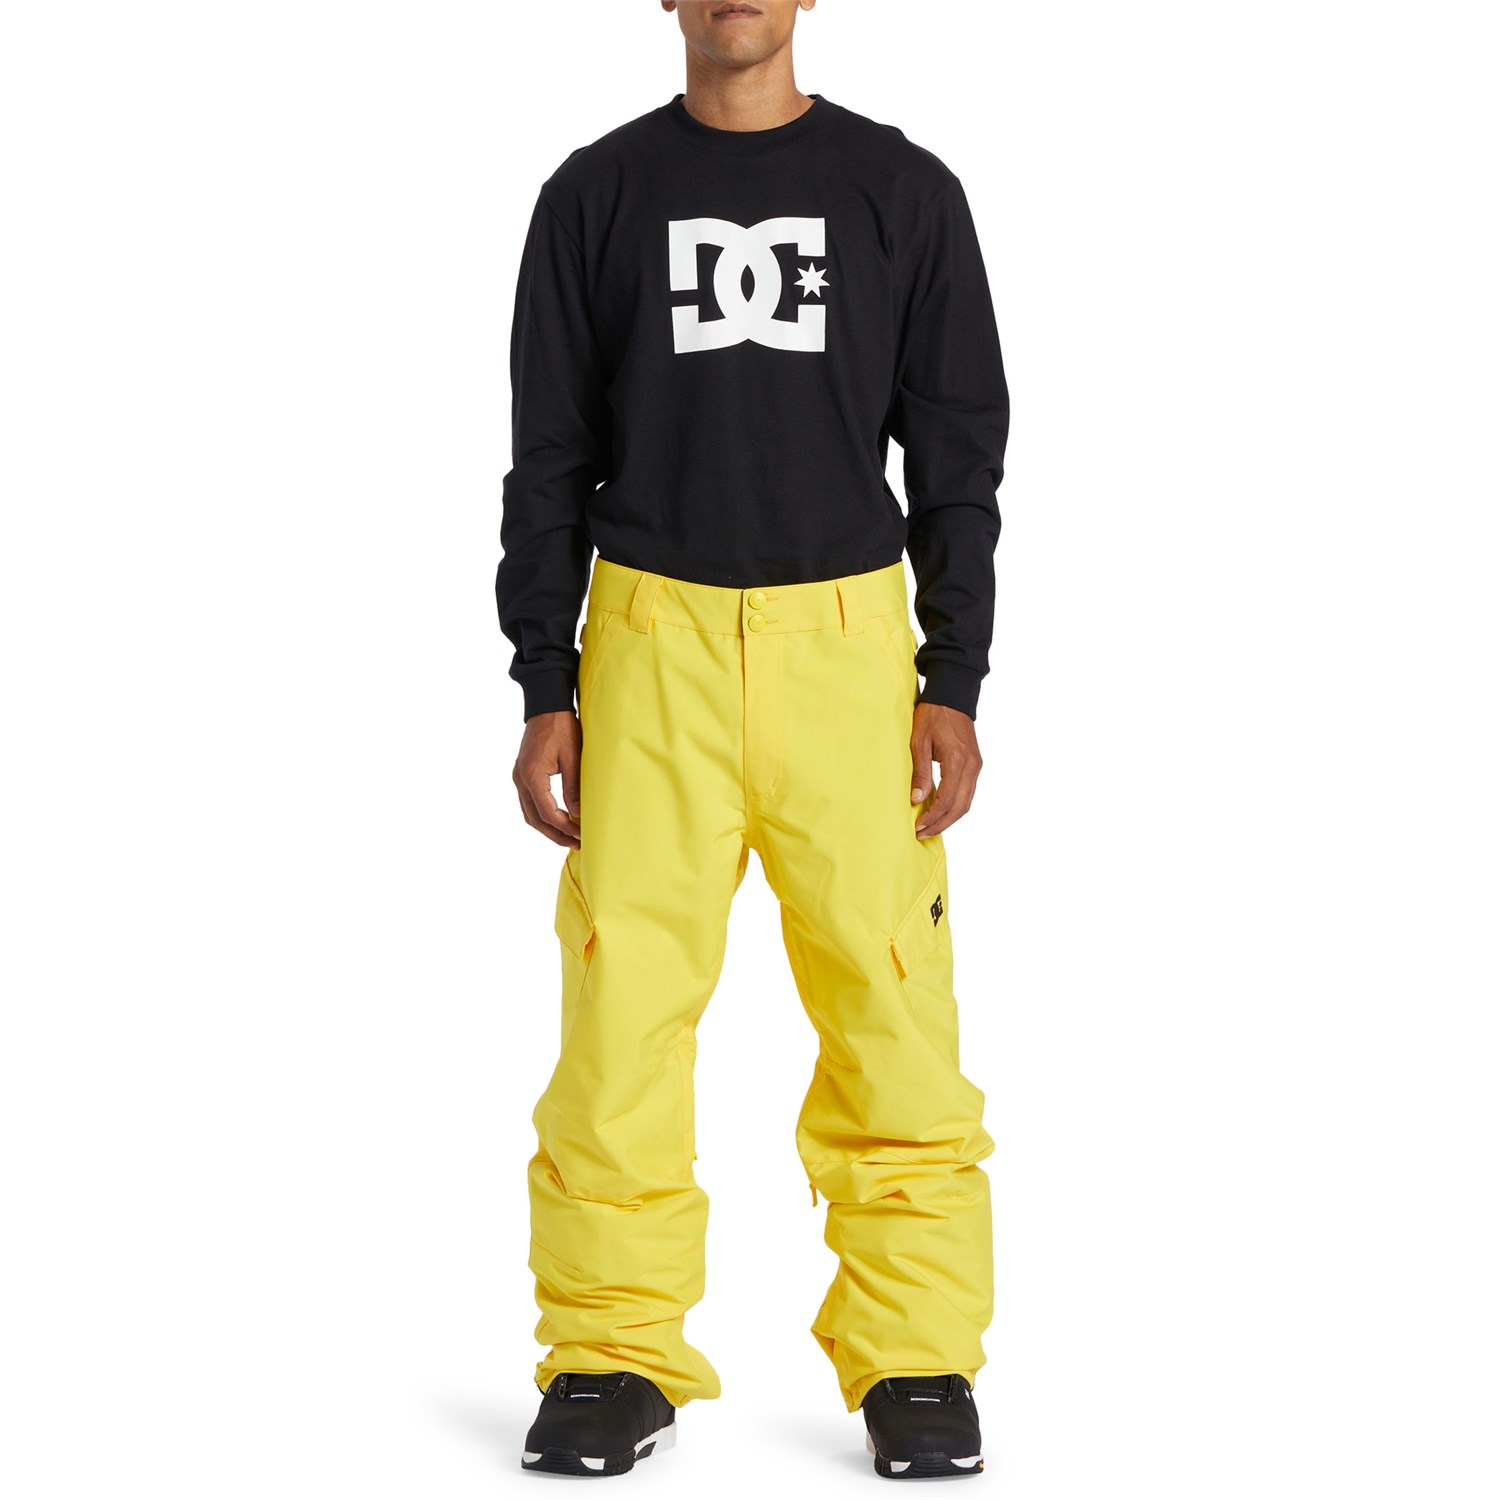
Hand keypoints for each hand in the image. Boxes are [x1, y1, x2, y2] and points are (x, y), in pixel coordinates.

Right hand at [513, 709, 581, 848]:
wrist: (546, 706)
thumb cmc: (562, 728)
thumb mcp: (573, 758)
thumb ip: (573, 787)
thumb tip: (576, 815)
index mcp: (532, 776)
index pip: (547, 813)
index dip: (564, 829)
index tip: (581, 836)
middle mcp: (520, 779)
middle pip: (535, 819)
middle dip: (555, 835)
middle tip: (576, 844)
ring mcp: (518, 777)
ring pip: (529, 813)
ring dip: (548, 828)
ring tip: (568, 837)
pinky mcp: (522, 774)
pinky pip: (528, 802)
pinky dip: (541, 815)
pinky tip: (558, 820)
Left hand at [910, 701, 982, 838]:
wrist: (953, 695)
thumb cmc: (933, 714)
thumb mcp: (919, 741)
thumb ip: (920, 772)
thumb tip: (917, 800)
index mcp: (957, 761)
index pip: (947, 799)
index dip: (933, 817)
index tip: (918, 827)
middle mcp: (972, 766)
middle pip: (960, 807)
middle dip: (941, 824)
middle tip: (922, 833)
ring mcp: (976, 765)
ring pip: (967, 802)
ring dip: (949, 818)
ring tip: (930, 826)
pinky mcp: (975, 764)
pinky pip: (968, 792)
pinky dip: (955, 805)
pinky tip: (941, 810)